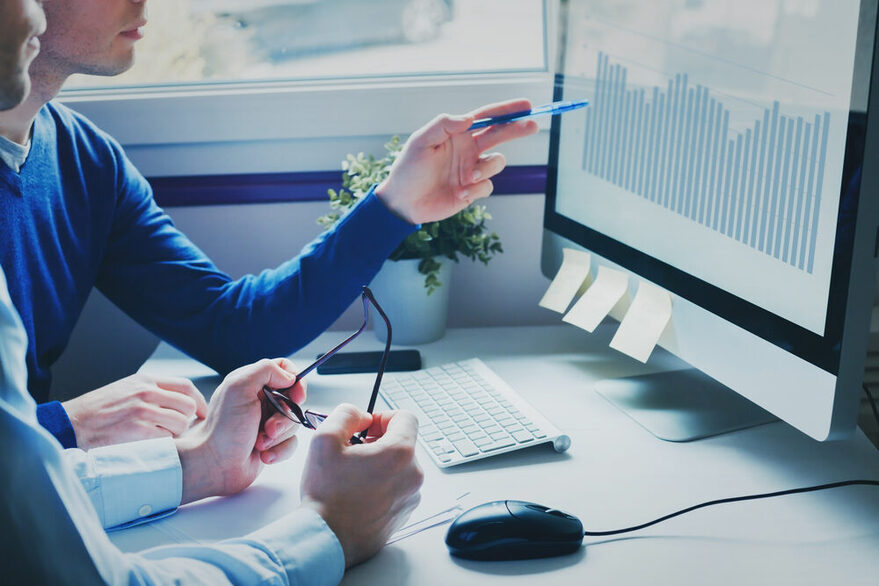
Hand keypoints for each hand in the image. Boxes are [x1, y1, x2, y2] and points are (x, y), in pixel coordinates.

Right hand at [63, 373, 208, 449]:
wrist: (71, 425)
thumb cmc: (98, 411)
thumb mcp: (125, 389)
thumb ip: (151, 391)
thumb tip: (180, 402)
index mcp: (145, 380)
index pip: (185, 386)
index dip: (199, 401)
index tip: (202, 413)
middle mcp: (146, 392)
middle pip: (188, 405)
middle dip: (188, 420)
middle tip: (178, 430)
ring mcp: (142, 410)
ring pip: (181, 423)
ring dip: (176, 434)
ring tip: (159, 437)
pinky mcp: (137, 430)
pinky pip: (167, 438)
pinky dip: (163, 444)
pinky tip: (149, 444)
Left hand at [175, 358, 304, 503]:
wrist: (214, 465)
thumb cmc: (222, 429)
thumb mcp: (239, 388)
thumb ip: (266, 370)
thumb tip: (290, 376)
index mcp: (252, 382)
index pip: (284, 369)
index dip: (295, 381)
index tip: (296, 396)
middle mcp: (260, 400)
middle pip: (293, 399)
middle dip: (285, 416)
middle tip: (268, 427)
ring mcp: (267, 422)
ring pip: (293, 423)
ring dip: (279, 436)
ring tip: (260, 443)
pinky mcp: (272, 443)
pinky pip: (291, 443)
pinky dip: (279, 450)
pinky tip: (264, 455)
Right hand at [299, 404, 422, 567]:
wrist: (327, 539)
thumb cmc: (326, 495)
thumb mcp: (325, 439)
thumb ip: (346, 415)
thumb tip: (360, 415)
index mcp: (400, 453)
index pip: (406, 417)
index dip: (383, 416)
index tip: (367, 427)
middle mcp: (413, 475)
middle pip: (403, 442)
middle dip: (379, 441)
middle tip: (353, 451)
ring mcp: (411, 497)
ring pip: (400, 466)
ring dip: (380, 464)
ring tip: (353, 475)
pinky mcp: (404, 514)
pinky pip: (398, 487)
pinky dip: (382, 484)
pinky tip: (358, 493)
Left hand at [375, 98, 538, 223]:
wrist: (403, 202)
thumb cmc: (408, 169)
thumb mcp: (421, 141)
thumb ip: (443, 125)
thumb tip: (469, 118)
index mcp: (457, 133)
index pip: (486, 118)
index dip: (506, 111)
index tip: (525, 105)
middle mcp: (468, 149)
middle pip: (500, 135)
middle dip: (517, 129)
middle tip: (532, 124)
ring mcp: (471, 169)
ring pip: (496, 163)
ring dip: (486, 169)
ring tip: (468, 176)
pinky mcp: (472, 190)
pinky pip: (487, 186)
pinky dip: (475, 189)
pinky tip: (458, 194)